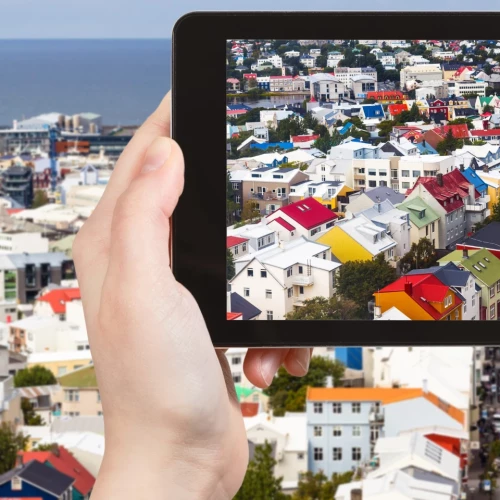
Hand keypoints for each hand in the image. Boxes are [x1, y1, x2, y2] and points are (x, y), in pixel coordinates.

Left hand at [75, 92, 311, 498]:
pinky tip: (264, 363)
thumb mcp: (148, 290)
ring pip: (244, 257)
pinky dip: (274, 334)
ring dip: (268, 293)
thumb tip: (166, 151)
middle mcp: (146, 267)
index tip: (207, 94)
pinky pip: (262, 306)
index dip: (173, 123)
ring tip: (259, 333)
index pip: (143, 161)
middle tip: (269, 210)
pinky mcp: (216, 328)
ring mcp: (183, 299)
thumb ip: (148, 215)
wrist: (183, 464)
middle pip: (200, 203)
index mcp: (117, 247)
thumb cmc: (155, 389)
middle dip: (242, 214)